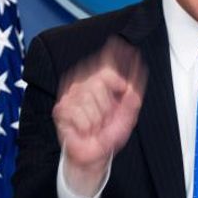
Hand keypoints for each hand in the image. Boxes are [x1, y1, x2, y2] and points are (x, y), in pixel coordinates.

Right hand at [52, 36, 146, 197]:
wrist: (95, 156)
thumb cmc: (109, 134)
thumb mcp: (127, 114)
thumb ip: (133, 94)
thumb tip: (136, 76)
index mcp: (100, 84)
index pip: (106, 63)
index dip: (113, 52)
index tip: (119, 42)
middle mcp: (84, 86)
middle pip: (101, 79)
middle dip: (108, 104)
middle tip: (105, 118)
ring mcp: (71, 96)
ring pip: (90, 97)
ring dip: (97, 118)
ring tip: (95, 126)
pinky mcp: (61, 109)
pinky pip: (79, 112)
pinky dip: (86, 125)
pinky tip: (85, 129)